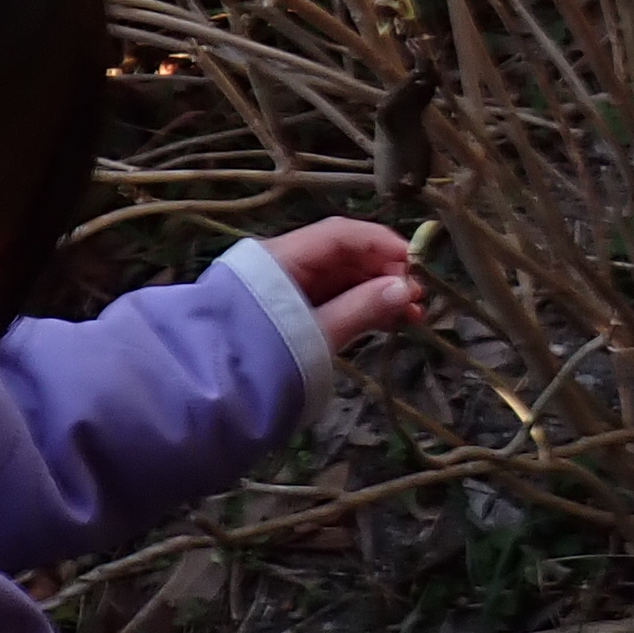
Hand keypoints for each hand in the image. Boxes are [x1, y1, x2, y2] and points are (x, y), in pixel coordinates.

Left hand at [257, 216, 422, 348]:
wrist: (216, 398)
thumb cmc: (265, 358)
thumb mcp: (317, 333)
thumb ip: (362, 307)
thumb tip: (404, 288)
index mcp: (283, 256)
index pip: (341, 235)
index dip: (382, 245)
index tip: (416, 265)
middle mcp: (285, 263)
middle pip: (343, 255)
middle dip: (384, 272)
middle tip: (417, 296)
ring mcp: (288, 288)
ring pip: (341, 278)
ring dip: (376, 292)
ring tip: (411, 314)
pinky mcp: (291, 311)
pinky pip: (332, 298)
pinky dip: (360, 306)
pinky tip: (387, 320)